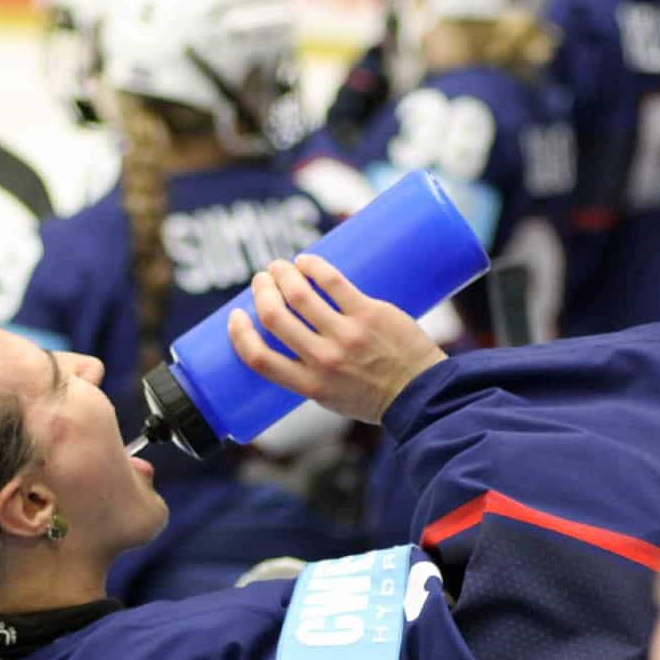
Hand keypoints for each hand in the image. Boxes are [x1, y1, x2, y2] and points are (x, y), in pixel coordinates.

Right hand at [227, 255, 446, 424]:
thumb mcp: (330, 399)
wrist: (422, 394)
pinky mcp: (370, 313)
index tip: (236, 316)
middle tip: (263, 280)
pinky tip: (306, 261)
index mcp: (309, 386)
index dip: (239, 333)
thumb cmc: (375, 397)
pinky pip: (334, 282)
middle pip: (274, 317)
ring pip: (300, 294)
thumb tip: (289, 337)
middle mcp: (324, 361)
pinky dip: (314, 266)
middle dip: (262, 291)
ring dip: (283, 274)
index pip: (258, 358)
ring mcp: (347, 335)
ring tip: (282, 267)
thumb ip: (308, 373)